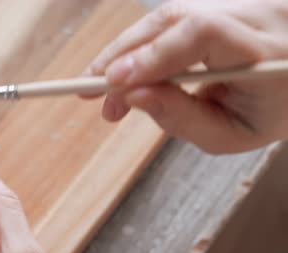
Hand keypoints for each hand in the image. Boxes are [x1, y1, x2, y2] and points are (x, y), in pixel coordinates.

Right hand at [84, 0, 287, 153]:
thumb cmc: (269, 113)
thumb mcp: (230, 135)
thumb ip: (181, 118)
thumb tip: (130, 96)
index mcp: (266, 52)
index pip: (203, 34)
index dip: (153, 54)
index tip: (114, 84)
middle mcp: (254, 15)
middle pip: (174, 18)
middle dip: (122, 55)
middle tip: (89, 93)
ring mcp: (238, 3)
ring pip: (167, 16)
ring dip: (124, 52)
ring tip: (104, 91)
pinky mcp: (220, 3)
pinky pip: (171, 21)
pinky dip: (141, 46)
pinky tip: (126, 73)